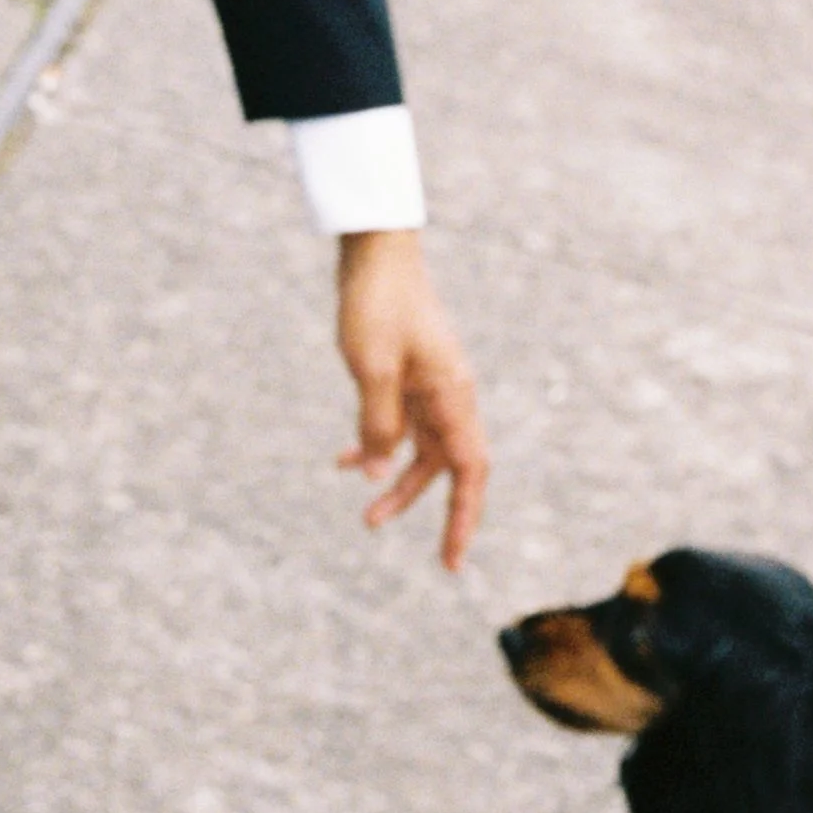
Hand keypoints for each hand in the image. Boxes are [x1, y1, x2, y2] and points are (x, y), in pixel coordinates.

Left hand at [334, 228, 487, 570]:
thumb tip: (373, 472)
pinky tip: (342, 460)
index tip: (450, 560)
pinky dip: (375, 445)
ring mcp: (430, 386)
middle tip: (401, 543)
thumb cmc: (377, 304)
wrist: (375, 252)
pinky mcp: (408, 376)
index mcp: (453, 397)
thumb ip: (376, 423)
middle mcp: (450, 396)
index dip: (463, 519)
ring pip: (421, 451)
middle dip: (426, 509)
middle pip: (448, 468)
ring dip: (396, 482)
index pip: (470, 472)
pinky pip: (399, 425)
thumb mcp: (371, 368)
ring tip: (367, 515)